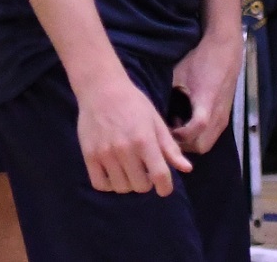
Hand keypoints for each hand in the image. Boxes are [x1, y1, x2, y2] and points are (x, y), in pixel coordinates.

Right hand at [76, 76, 191, 195]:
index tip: (164, 188)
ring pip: (121, 188)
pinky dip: (109, 184)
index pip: (159, 176)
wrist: (102, 89)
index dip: (165, 187)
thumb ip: (170, 147)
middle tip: (144, 170)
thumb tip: (187, 169)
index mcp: (145, 139)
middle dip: (146, 182)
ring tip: (129, 168)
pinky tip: (114, 171)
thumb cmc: (133, 103)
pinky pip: (101, 185)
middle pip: (141, 186)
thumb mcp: (155, 121)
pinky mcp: (89, 156)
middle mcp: (125, 149)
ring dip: (128, 183)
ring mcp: (105, 154)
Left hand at [170, 31, 242, 153]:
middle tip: (168, 133)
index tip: (163, 130)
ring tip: (177, 126)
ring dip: (191, 141)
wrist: (225, 48)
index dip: (177, 136)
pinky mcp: (225, 115)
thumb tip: (153, 114)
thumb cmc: (200, 59)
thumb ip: (169, 96)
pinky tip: (187, 119)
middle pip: (201, 146)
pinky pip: (212, 135)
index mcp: (206, 103)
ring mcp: (223, 117)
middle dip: (183, 145)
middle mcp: (218, 115)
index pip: (193, 132)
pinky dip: (199, 135)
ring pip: (207, 143)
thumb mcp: (180, 74)